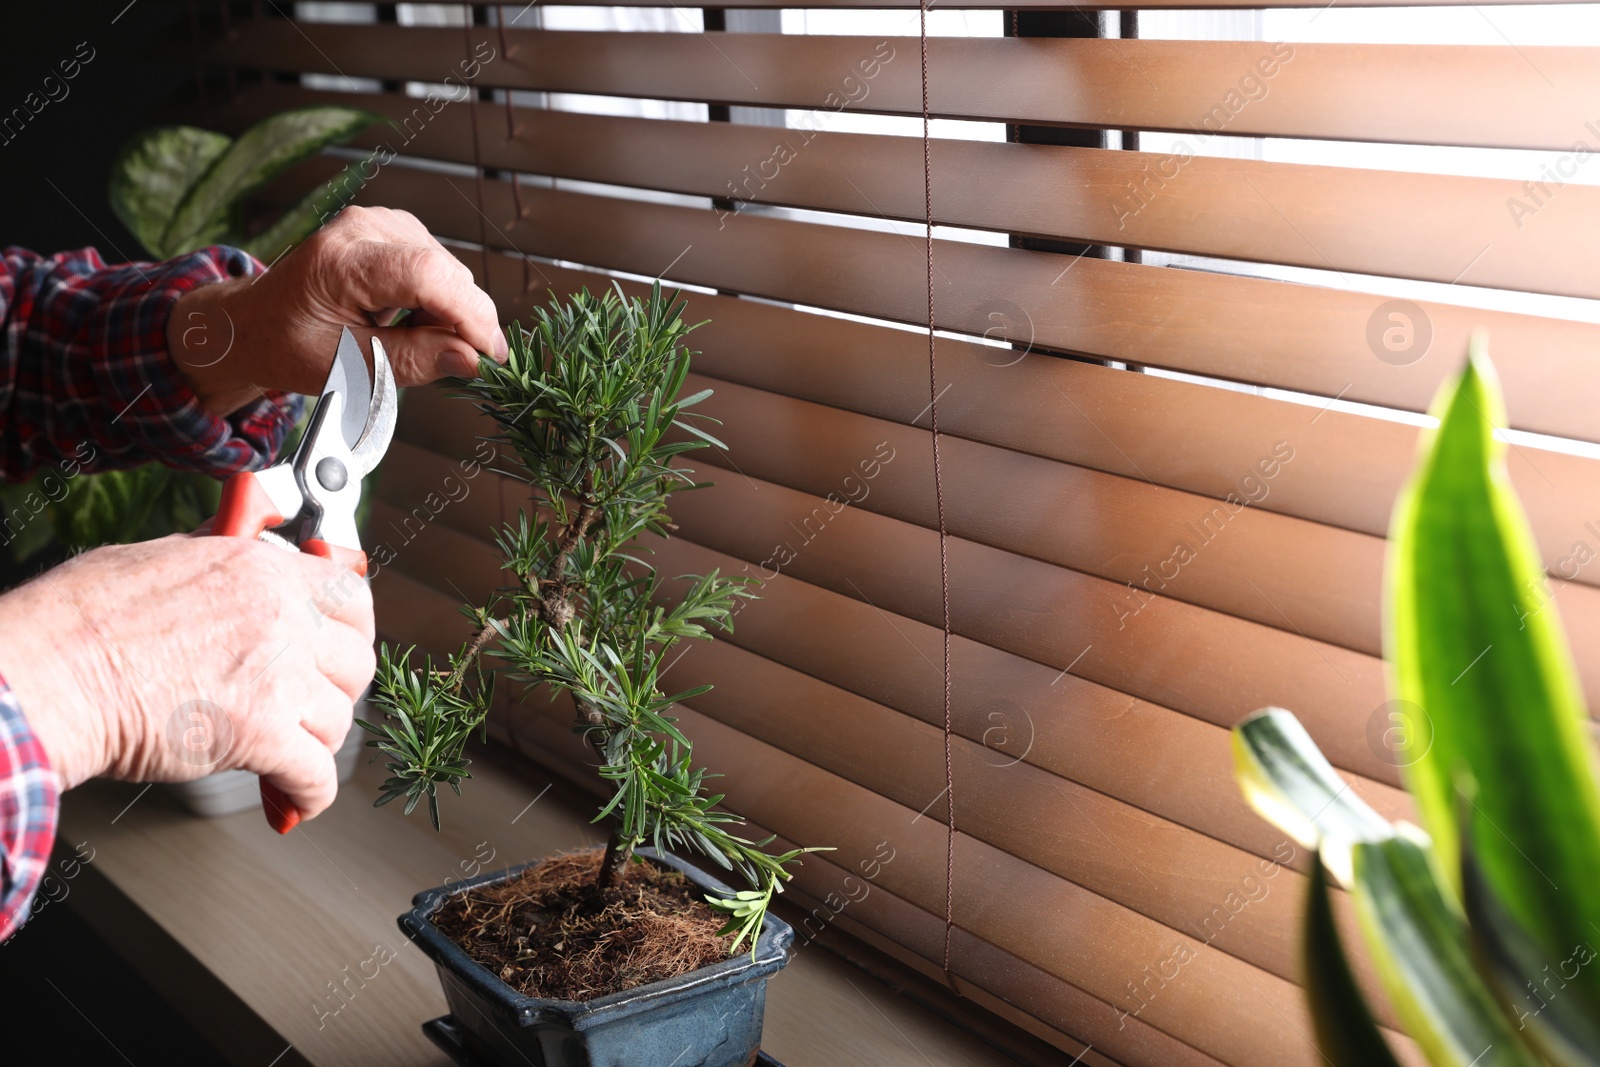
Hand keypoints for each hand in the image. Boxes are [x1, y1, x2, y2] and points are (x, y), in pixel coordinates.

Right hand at [0, 534, 374, 820]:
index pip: (349, 592)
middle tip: (311, 704)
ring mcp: (278, 675)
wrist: (49, 676)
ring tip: (284, 750)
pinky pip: (317, 774)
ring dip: (314, 741)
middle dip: (337, 689)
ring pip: (338, 719)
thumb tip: (238, 556)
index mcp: (261, 570)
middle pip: (356, 660)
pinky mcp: (262, 733)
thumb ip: (219, 561)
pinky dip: (308, 793)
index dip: (351, 626)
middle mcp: (282, 617)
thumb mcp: (161, 558)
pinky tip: (292, 799)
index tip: (341, 644)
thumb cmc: (80, 622)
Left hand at [167, 205, 509, 416]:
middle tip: (451, 361)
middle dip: (462, 321)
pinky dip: (438, 298)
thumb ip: (412, 361)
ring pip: (447, 269)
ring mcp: (378, 222)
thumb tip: (468, 358)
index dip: (469, 315)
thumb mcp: (347, 368)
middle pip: (444, 271)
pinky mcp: (391, 228)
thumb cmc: (288, 343)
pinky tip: (410, 318)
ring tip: (411, 338)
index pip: (427, 275)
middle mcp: (361, 228)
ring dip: (449, 311)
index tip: (490, 355)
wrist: (254, 323)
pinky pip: (437, 264)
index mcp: (340, 261)